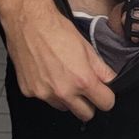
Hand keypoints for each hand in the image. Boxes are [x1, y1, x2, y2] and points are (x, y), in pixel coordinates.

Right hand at [7, 7, 116, 121]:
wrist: (28, 23)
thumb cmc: (56, 30)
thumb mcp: (87, 47)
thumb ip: (101, 69)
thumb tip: (110, 80)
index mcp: (82, 80)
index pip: (105, 104)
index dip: (107, 98)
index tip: (103, 93)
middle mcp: (63, 91)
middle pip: (85, 115)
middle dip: (88, 104)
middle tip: (85, 89)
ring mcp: (44, 94)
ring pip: (64, 107)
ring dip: (67, 98)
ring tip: (62, 76)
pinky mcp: (29, 92)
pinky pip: (45, 99)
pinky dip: (48, 90)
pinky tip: (47, 73)